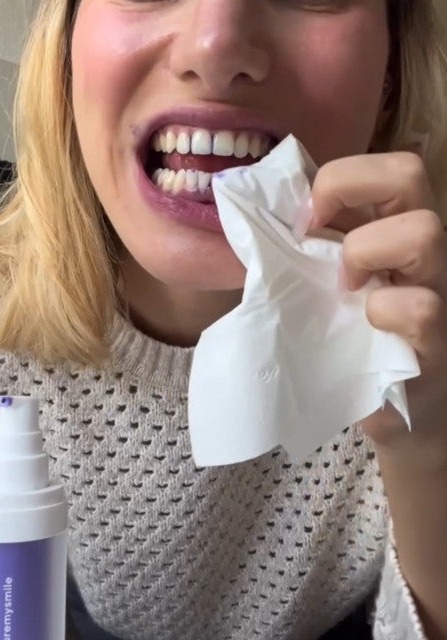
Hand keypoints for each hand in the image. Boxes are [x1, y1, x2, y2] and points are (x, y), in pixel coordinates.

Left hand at [309, 151, 446, 452]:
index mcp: (393, 233)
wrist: (393, 415)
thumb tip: (268, 219)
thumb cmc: (354, 345)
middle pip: (410, 173)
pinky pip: (420, 307)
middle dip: (350, 187)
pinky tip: (368, 328)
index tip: (304, 219)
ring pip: (423, 232)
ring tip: (346, 289)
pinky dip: (385, 310)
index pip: (388, 167)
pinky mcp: (437, 343)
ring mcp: (438, 293)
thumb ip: (313, 253)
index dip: (341, 177)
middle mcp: (422, 254)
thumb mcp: (330, 289)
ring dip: (365, 250)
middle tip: (315, 235)